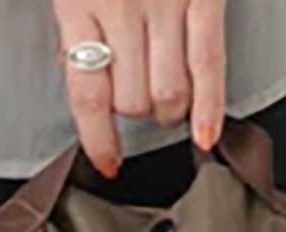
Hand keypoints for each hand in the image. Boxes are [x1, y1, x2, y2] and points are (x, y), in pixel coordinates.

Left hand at [53, 0, 226, 176]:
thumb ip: (76, 27)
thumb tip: (82, 79)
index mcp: (78, 2)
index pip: (88, 96)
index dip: (98, 139)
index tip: (107, 162)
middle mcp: (122, 5)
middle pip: (133, 101)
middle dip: (136, 114)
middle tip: (139, 102)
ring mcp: (166, 1)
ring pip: (169, 94)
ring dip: (169, 112)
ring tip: (167, 102)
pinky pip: (208, 64)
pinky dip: (209, 108)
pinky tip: (205, 135)